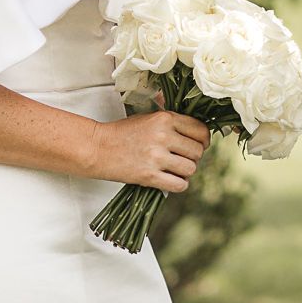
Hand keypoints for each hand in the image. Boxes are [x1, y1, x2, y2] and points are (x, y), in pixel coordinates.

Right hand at [88, 108, 210, 192]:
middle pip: (198, 151)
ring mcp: (156, 157)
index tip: (199, 145)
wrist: (97, 148)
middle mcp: (163, 136)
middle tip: (181, 158)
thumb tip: (197, 131)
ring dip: (185, 172)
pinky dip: (178, 185)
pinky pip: (179, 185)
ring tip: (173, 169)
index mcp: (165, 118)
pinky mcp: (149, 176)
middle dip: (193, 157)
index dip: (203, 140)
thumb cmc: (122, 133)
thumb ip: (171, 121)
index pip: (200, 130)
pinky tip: (169, 180)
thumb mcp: (148, 117)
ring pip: (190, 169)